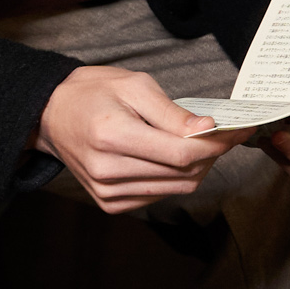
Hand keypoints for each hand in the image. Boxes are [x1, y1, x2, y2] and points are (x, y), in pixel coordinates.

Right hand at [34, 65, 245, 213]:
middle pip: (183, 175)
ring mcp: (107, 191)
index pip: (181, 154)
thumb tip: (208, 131)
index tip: (238, 130)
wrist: (51, 115)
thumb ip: (173, 112)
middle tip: (223, 135)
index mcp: (112, 135)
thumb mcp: (134, 85)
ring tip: (198, 145)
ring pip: (175, 189)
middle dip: (212, 155)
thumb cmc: (93, 93)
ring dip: (196, 169)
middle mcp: (107, 170)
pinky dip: (173, 179)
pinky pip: (157, 196)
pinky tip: (170, 159)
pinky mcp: (109, 203)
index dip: (217, 145)